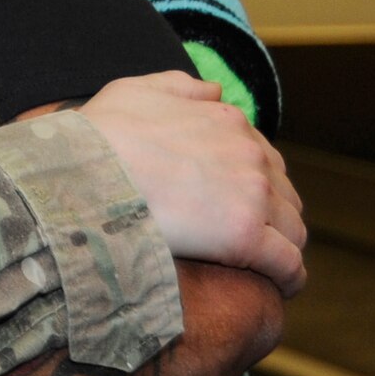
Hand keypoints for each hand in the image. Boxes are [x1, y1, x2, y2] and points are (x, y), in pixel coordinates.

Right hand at [81, 72, 305, 294]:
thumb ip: (180, 88)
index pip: (261, 157)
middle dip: (273, 215)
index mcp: (227, 121)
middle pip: (283, 192)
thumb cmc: (97, 136)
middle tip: (252, 239)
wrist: (82, 173)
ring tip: (268, 268)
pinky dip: (290, 276)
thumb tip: (214, 91)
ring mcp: (251, 195)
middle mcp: (249, 154)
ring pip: (293, 228)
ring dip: (284, 246)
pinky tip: (283, 288)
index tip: (236, 204)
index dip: (251, 183)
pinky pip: (287, 262)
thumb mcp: (135, 91)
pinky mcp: (245, 236)